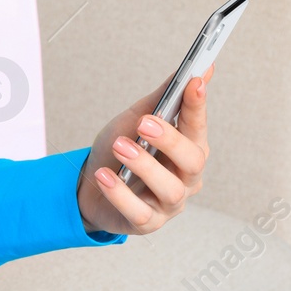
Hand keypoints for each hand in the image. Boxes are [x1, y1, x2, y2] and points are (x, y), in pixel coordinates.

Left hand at [76, 64, 211, 236]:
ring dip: (144, 165)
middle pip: (192, 160)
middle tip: (144, 123)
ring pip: (170, 189)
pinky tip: (104, 176)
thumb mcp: (138, 117)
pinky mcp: (146, 223)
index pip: (198, 126)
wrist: (90, 184)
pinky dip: (120, 194)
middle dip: (170, 140)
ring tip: (119, 146)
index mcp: (188, 148)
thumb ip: (166, 96)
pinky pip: (139, 212)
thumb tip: (200, 67)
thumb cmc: (122, 149)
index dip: (198, 106)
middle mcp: (186, 177)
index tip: (193, 83)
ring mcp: (168, 204)